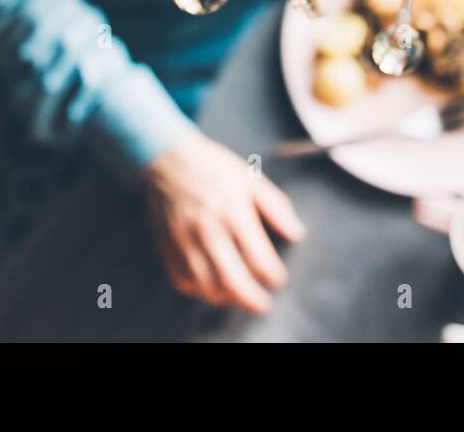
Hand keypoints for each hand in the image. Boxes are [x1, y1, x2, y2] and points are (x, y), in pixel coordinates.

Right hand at [143, 132, 305, 313]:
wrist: (167, 158)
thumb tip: (297, 234)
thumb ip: (277, 208)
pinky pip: (182, 280)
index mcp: (233, 211)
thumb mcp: (251, 179)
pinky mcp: (166, 245)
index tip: (277, 278)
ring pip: (206, 286)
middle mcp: (207, 229)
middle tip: (263, 305)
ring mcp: (183, 240)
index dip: (273, 276)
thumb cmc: (213, 167)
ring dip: (226, 298)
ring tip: (239, 296)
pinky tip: (212, 285)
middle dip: (252, 299)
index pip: (258, 259)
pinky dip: (199, 290)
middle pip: (232, 281)